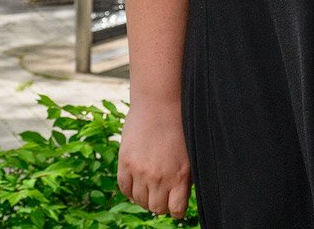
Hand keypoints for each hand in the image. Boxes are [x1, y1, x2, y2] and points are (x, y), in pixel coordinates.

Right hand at [118, 100, 191, 217]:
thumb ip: (184, 177)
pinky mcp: (125, 162)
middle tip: (162, 196)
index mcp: (180, 176)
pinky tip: (136, 183)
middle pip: (156, 208)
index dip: (177, 209)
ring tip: (149, 188)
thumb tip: (179, 197)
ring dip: (145, 198)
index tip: (176, 205)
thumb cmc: (180, 125)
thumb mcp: (189, 154)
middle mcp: (159, 178)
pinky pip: (124, 188)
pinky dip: (130, 190)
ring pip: (139, 200)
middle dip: (161, 204)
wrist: (160, 102)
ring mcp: (140, 171)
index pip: (176, 210)